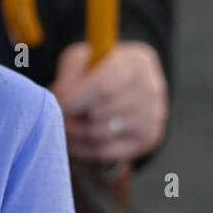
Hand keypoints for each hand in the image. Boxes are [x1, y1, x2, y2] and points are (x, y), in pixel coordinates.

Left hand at [50, 40, 167, 161]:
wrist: (121, 86)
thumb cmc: (94, 70)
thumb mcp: (79, 61)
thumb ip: (69, 76)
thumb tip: (61, 100)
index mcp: (136, 62)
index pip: (103, 86)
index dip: (75, 99)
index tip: (58, 102)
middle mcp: (151, 88)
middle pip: (102, 111)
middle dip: (73, 117)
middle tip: (58, 116)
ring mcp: (154, 116)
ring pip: (101, 133)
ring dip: (75, 133)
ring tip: (63, 126)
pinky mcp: (149, 138)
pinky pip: (106, 151)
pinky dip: (83, 148)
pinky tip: (72, 141)